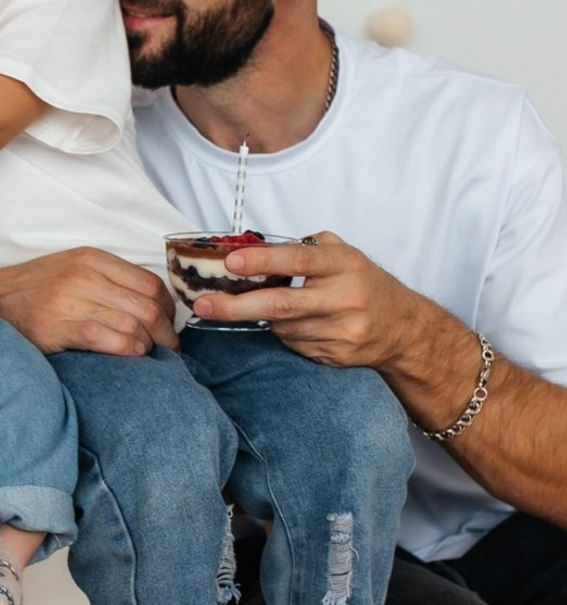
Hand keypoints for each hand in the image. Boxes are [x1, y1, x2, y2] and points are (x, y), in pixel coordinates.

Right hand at [0, 248, 178, 355]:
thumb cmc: (33, 291)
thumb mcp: (71, 270)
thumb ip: (107, 280)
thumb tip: (150, 306)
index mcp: (92, 258)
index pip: (150, 283)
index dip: (167, 308)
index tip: (168, 325)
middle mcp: (85, 275)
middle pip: (146, 305)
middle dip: (164, 333)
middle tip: (168, 349)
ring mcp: (72, 299)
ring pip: (132, 323)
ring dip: (147, 345)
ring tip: (148, 355)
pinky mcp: (60, 325)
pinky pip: (108, 338)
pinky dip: (127, 349)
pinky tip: (130, 355)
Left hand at [190, 231, 421, 367]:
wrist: (402, 328)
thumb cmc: (363, 284)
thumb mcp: (343, 256)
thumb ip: (304, 249)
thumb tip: (251, 249)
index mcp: (346, 265)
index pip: (300, 260)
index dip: (263, 260)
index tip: (230, 262)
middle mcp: (345, 298)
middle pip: (281, 305)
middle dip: (236, 306)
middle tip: (202, 304)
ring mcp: (341, 332)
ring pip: (282, 328)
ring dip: (262, 319)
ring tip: (262, 308)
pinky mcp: (335, 356)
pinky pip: (293, 345)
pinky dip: (284, 334)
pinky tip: (294, 326)